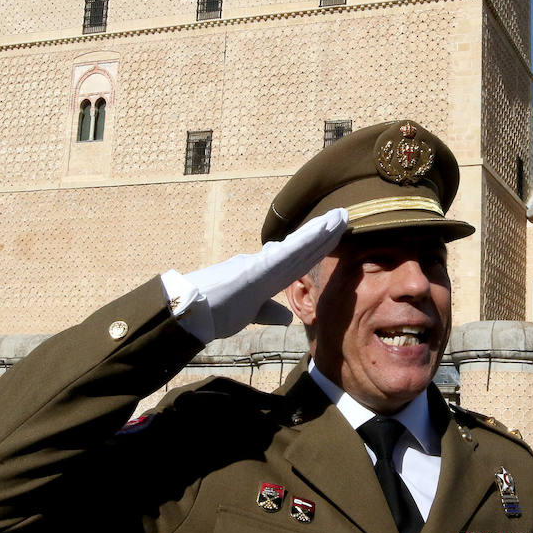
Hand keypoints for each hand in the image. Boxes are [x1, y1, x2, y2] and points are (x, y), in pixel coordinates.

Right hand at [184, 208, 346, 340]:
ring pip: (296, 247)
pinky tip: (320, 232)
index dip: (317, 247)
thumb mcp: (249, 314)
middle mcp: (263, 264)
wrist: (188, 313)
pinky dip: (304, 242)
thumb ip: (267, 311)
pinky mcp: (255, 270)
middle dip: (324, 234)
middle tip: (344, 216)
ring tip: (340, 217)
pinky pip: (285, 255)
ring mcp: (260, 265)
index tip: (334, 234)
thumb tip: (285, 316)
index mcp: (264, 275)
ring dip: (320, 232)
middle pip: (301, 249)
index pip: (297, 260)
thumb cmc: (213, 313)